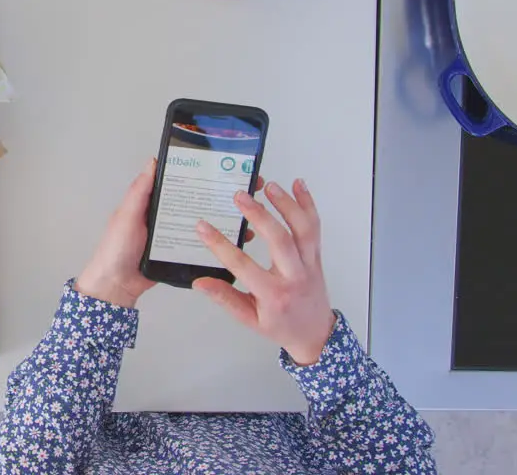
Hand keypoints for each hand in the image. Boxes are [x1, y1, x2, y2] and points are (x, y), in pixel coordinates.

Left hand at [75, 162, 264, 308]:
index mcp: (150, 203)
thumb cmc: (116, 249)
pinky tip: (229, 240)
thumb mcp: (127, 216)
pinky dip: (212, 241)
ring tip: (242, 215)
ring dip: (218, 219)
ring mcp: (173, 234)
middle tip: (237, 190)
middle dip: (213, 196)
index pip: (175, 182)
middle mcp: (164, 216)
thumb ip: (139, 192)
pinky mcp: (178, 252)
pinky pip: (198, 243)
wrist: (117, 286)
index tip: (216, 166)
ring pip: (199, 222)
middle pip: (192, 201)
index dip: (193, 173)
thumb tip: (153, 162)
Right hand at [193, 179, 335, 364]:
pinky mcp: (317, 254)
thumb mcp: (250, 319)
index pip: (243, 266)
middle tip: (239, 196)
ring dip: (287, 204)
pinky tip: (298, 184)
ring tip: (269, 186)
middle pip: (279, 240)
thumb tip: (200, 283)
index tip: (203, 227)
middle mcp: (294, 276)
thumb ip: (226, 299)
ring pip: (303, 229)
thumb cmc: (282, 326)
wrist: (315, 333)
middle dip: (259, 215)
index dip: (220, 245)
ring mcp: (309, 263)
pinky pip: (315, 226)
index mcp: (273, 294)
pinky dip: (308, 203)